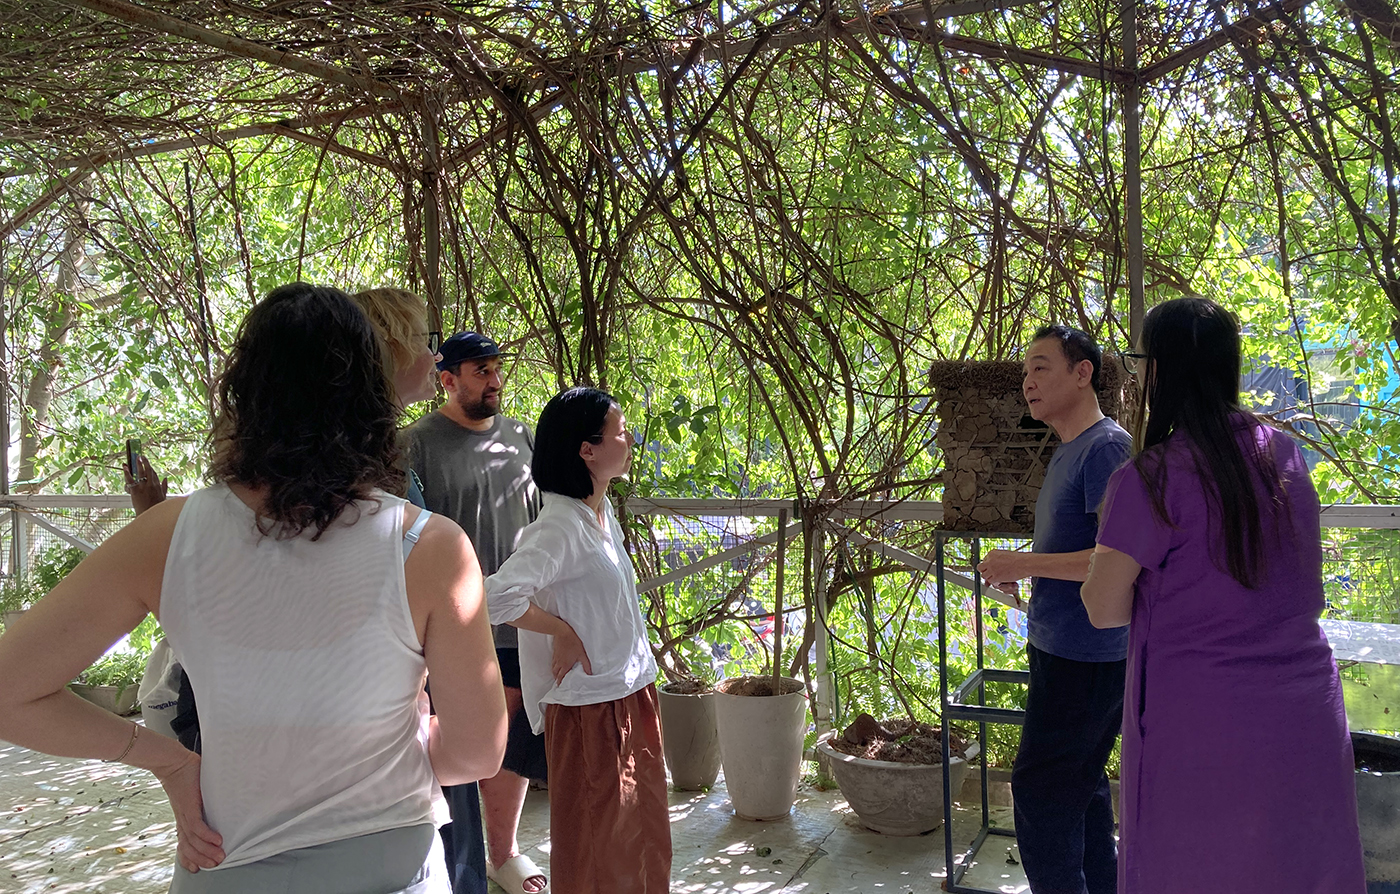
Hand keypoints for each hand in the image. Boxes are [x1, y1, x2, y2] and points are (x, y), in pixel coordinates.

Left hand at [124, 455, 168, 515]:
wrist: (150, 516)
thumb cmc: (156, 508)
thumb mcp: (163, 497)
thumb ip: (164, 487)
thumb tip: (165, 479)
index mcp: (158, 486)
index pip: (154, 474)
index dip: (150, 468)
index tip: (147, 463)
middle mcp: (151, 485)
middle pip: (148, 471)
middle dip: (145, 463)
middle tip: (141, 456)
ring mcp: (144, 487)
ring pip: (141, 473)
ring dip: (138, 464)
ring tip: (136, 458)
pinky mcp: (136, 490)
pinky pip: (130, 479)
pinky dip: (127, 472)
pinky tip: (124, 467)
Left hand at [154, 750, 223, 872]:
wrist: (173, 763)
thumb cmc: (186, 775)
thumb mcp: (196, 793)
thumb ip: (205, 800)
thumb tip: (220, 799)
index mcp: (184, 818)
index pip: (184, 843)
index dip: (190, 858)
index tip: (199, 867)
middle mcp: (183, 819)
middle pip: (189, 846)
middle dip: (201, 858)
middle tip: (215, 864)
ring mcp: (185, 814)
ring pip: (193, 840)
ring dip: (206, 851)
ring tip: (220, 857)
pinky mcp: (189, 806)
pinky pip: (197, 826)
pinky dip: (207, 836)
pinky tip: (217, 841)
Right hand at [550, 626, 591, 684]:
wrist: (563, 631)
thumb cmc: (574, 642)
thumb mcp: (582, 654)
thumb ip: (586, 665)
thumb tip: (589, 674)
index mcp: (565, 664)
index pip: (560, 676)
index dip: (559, 682)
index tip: (559, 686)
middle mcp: (559, 662)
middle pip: (555, 673)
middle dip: (556, 678)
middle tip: (558, 681)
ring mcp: (556, 657)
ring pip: (553, 667)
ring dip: (554, 672)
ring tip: (557, 674)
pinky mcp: (554, 651)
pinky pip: (552, 661)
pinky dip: (554, 665)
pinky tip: (556, 663)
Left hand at [977, 548, 1031, 589]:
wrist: (1024, 563)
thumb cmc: (1017, 559)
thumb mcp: (1004, 556)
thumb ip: (996, 561)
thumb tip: (990, 569)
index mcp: (991, 553)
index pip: (984, 561)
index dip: (989, 566)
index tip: (994, 569)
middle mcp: (989, 560)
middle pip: (980, 568)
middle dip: (985, 571)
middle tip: (991, 574)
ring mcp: (991, 568)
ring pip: (984, 576)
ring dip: (990, 577)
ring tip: (998, 577)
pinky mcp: (995, 576)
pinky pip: (990, 581)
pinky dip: (994, 582)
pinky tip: (1000, 580)